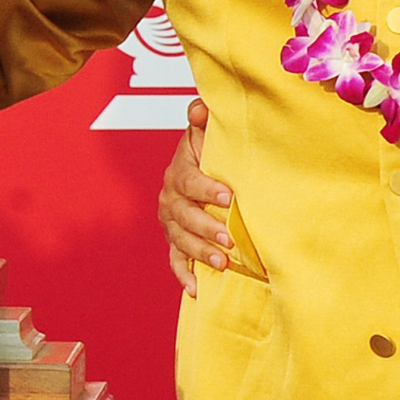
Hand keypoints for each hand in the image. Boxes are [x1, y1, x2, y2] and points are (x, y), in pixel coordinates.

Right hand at [156, 99, 228, 296]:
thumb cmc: (212, 152)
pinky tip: (196, 289)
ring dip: (199, 252)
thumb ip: (203, 119)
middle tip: (229, 239)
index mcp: (179, 171)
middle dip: (205, 228)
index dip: (207, 188)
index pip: (188, 180)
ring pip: (179, 239)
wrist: (204, 172)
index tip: (229, 197)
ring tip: (222, 263)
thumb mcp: (207, 133)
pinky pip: (175, 259)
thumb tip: (200, 109)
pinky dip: (184, 275)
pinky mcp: (175, 240)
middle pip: (182, 215)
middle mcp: (170, 197)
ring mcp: (171, 221)